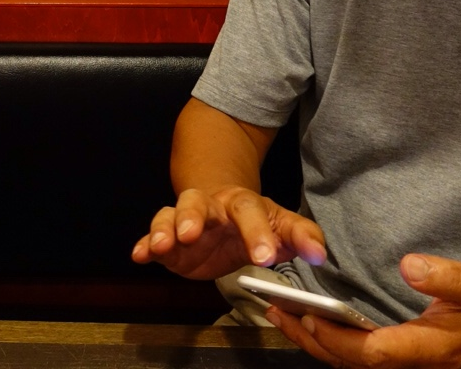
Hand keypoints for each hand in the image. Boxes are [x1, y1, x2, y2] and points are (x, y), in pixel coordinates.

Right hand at [129, 185, 326, 279]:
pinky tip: (140, 255)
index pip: (250, 212)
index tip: (266, 257)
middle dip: (193, 216)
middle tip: (193, 234)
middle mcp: (210, 207)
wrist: (223, 212)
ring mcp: (186, 221)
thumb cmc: (254, 222)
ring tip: (161, 244)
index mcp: (241, 204)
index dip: (257, 233)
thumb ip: (301, 237)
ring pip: (170, 214)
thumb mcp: (280, 227)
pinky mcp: (169, 240)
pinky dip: (144, 244)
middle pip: (198, 203)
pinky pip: (151, 236)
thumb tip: (320, 254)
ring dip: (165, 227)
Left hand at [268, 253, 460, 367]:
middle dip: (309, 337)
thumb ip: (445, 278)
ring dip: (310, 340)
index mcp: (424, 350)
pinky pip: (352, 357)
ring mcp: (399, 366)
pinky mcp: (394, 360)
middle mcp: (407, 364)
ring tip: (278, 312)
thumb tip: (408, 265)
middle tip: (275, 308)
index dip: (338, 337)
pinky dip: (326, 341)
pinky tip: (307, 321)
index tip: (311, 313)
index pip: (373, 352)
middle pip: (348, 361)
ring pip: (345, 362)